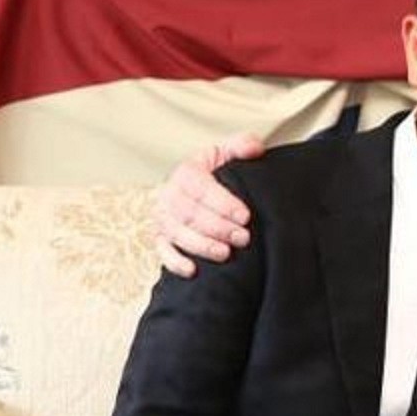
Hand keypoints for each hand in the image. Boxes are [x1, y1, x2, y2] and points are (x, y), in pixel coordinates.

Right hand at [154, 133, 264, 276]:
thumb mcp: (229, 153)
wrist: (202, 188)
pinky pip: (162, 251)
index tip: (245, 216)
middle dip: (218, 228)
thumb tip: (254, 149)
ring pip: (177, 233)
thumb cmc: (218, 172)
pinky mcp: (161, 237)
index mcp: (186, 173)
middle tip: (243, 238)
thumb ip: (242, 145)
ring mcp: (163, 218)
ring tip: (225, 253)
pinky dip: (175, 261)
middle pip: (190, 214)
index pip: (201, 188)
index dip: (223, 203)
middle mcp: (170, 195)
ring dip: (201, 245)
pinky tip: (194, 269)